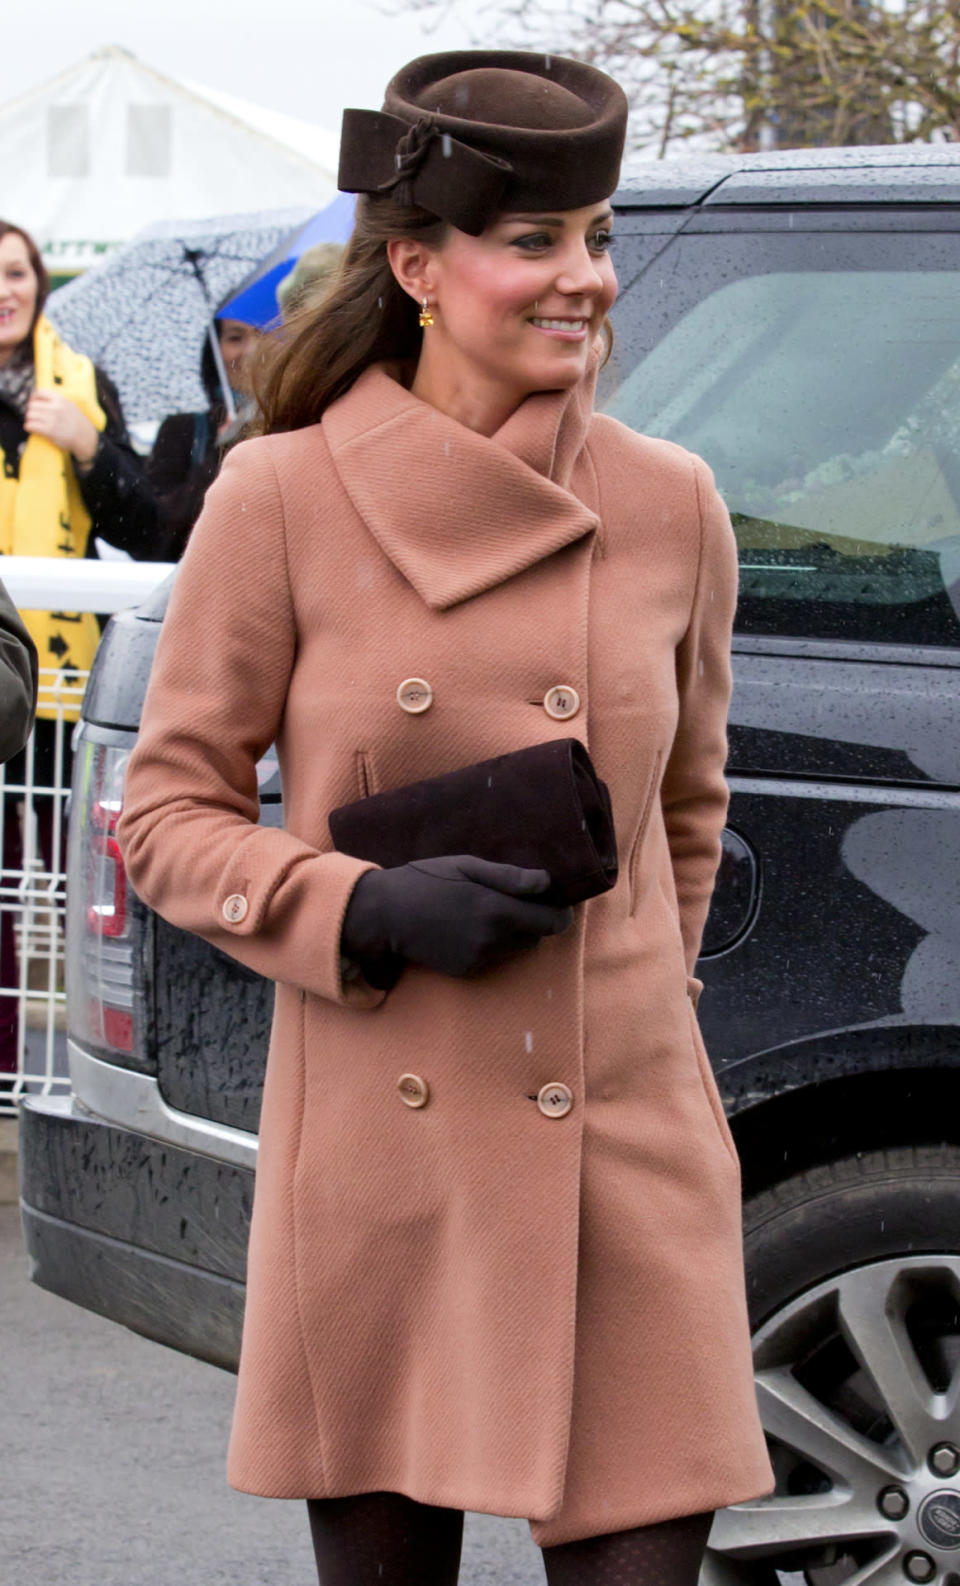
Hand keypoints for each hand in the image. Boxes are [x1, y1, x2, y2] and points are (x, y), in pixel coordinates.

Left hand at [24, 391, 98, 465]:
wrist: (85, 437)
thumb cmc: (77, 423)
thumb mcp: (70, 405)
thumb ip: (57, 401)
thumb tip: (41, 397)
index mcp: (60, 400)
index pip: (39, 393)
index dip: (34, 398)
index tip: (33, 403)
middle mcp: (55, 408)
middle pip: (32, 405)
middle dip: (31, 410)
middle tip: (33, 416)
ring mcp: (52, 419)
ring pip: (30, 414)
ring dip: (29, 419)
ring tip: (33, 423)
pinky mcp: (49, 430)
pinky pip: (30, 425)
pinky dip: (29, 427)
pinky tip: (32, 429)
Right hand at [342, 855, 573, 978]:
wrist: (385, 915)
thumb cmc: (427, 880)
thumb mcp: (467, 866)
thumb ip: (510, 877)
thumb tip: (547, 883)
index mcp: (496, 911)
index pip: (552, 923)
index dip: (560, 912)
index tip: (554, 900)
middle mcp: (492, 941)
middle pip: (536, 937)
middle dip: (533, 921)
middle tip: (512, 900)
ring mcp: (479, 960)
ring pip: (516, 949)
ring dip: (512, 933)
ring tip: (485, 911)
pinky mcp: (466, 971)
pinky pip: (494, 958)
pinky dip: (491, 944)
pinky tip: (467, 927)